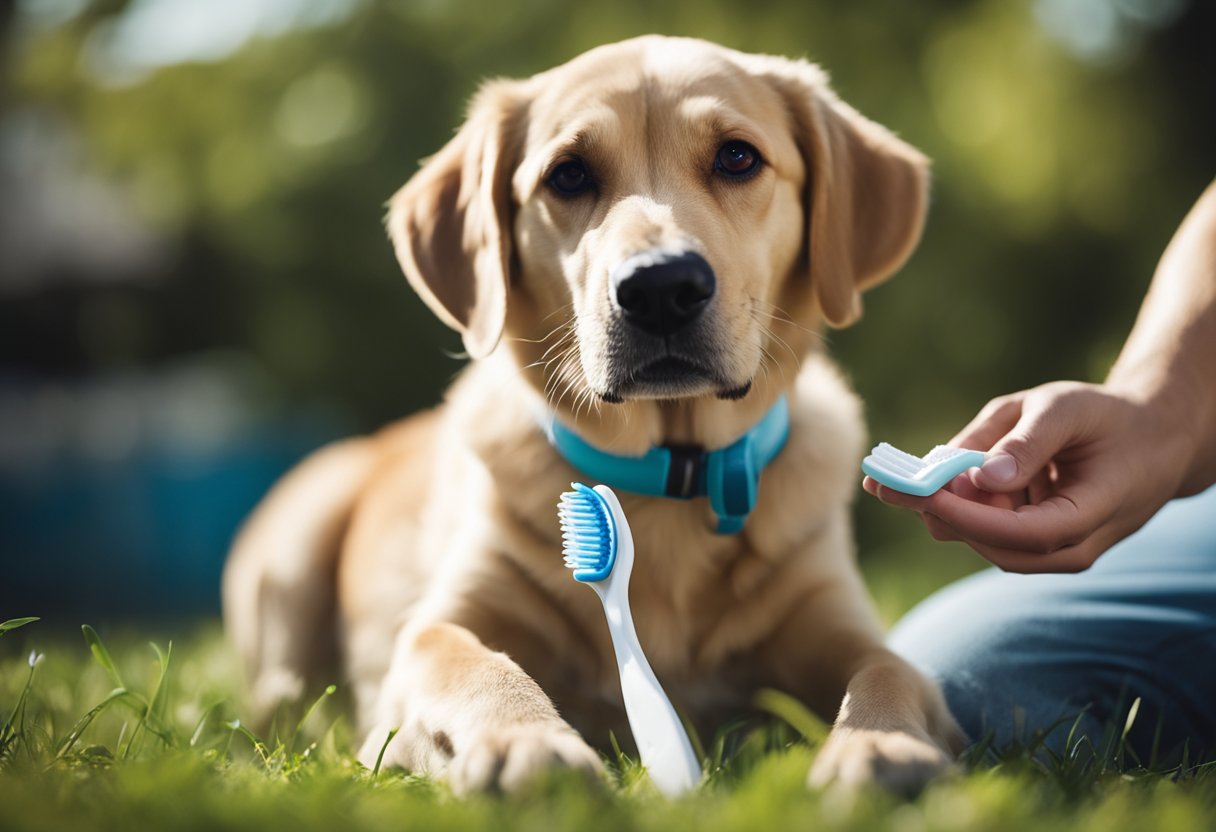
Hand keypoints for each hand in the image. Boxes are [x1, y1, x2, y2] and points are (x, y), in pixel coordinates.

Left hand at [863, 381, 1195, 572]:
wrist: (1150, 439)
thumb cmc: (1107, 417)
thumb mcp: (1067, 408)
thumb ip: (1026, 440)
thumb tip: (980, 477)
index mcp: (1091, 515)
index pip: (1020, 532)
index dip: (966, 515)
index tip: (919, 492)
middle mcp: (1070, 547)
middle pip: (991, 543)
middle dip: (935, 512)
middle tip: (881, 481)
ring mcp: (1050, 550)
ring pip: (980, 539)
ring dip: (938, 507)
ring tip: (892, 475)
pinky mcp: (1030, 541)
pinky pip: (985, 528)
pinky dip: (954, 503)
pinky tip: (926, 476)